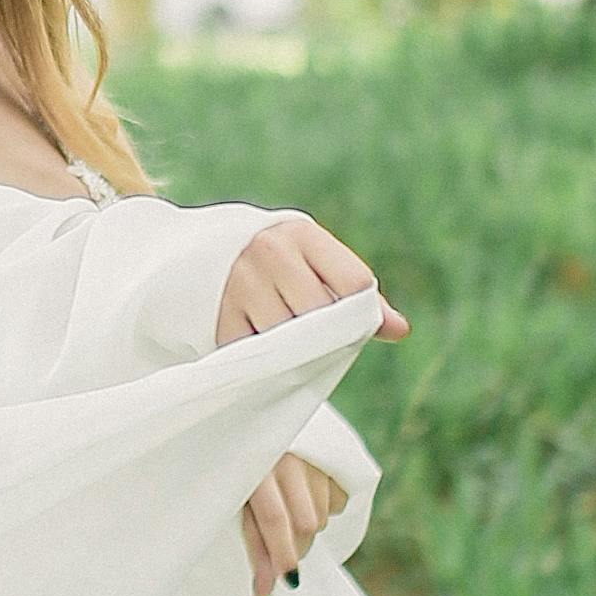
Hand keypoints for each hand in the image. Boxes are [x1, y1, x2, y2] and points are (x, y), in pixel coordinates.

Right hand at [213, 209, 403, 348]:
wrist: (194, 253)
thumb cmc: (275, 263)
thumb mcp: (312, 262)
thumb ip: (355, 293)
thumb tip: (400, 330)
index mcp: (301, 235)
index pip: (353, 282)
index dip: (359, 311)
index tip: (352, 324)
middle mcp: (269, 252)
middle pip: (322, 314)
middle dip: (327, 335)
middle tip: (320, 341)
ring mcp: (241, 284)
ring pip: (291, 339)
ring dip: (296, 351)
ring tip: (289, 343)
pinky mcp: (218, 316)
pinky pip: (258, 353)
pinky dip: (265, 360)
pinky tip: (263, 348)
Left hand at [241, 444, 347, 595]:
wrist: (263, 423)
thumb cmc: (247, 472)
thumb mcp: (242, 501)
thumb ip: (255, 545)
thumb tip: (263, 592)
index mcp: (256, 467)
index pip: (275, 519)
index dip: (283, 555)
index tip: (289, 581)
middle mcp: (289, 459)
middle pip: (305, 524)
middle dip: (296, 547)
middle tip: (284, 550)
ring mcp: (315, 456)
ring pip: (322, 517)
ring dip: (309, 526)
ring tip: (290, 512)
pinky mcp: (335, 455)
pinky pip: (339, 501)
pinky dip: (326, 508)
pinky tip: (308, 495)